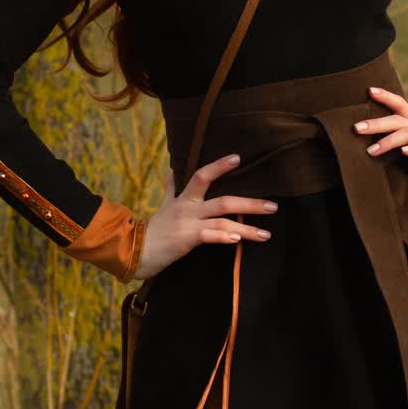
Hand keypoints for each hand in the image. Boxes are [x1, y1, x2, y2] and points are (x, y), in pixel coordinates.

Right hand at [136, 155, 277, 279]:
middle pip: (224, 201)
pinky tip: (237, 238)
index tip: (238, 158)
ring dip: (246, 228)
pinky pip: (208, 236)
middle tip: (273, 206)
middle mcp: (188, 208)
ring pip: (222, 221)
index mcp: (184, 199)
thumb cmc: (153, 230)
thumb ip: (170, 189)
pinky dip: (223, 236)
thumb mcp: (163, 205)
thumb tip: (171, 171)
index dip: (219, 166)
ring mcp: (188, 223)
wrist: (135, 250)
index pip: (202, 175)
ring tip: (265, 234)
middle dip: (250, 204)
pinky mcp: (186, 240)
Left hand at [353, 86, 407, 196]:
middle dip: (376, 123)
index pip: (400, 104)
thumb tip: (369, 139)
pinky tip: (404, 153)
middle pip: (398, 120)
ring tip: (371, 150)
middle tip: (356, 129)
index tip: (368, 90)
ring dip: (389, 141)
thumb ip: (397, 138)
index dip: (386, 96)